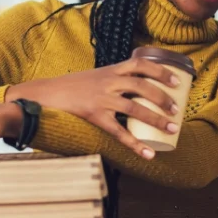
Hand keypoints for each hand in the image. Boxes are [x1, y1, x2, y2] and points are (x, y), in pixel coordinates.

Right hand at [7, 57, 184, 159]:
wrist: (40, 95)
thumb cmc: (68, 89)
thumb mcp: (92, 78)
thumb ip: (111, 82)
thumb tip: (132, 92)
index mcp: (109, 70)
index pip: (140, 64)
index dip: (161, 71)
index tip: (178, 80)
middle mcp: (107, 81)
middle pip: (143, 85)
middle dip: (163, 97)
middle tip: (177, 109)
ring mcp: (101, 98)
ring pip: (135, 107)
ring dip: (156, 118)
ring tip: (172, 128)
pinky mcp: (93, 115)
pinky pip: (118, 131)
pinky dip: (135, 144)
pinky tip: (148, 153)